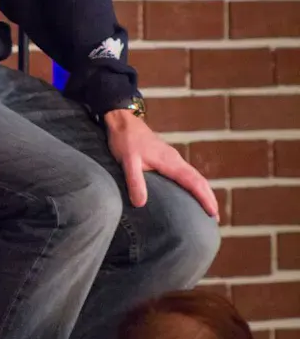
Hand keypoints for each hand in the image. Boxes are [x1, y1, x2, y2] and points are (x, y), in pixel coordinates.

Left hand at [104, 109, 219, 218]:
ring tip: (206, 209)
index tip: (214, 213)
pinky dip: (193, 184)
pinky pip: (185, 173)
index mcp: (170, 161)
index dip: (204, 198)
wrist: (122, 121)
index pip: (194, 182)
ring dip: (202, 191)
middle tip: (216, 218)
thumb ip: (135, 181)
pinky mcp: (165, 157)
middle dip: (209, 197)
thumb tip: (140, 204)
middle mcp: (175, 159)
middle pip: (199, 180)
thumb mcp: (127, 161)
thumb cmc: (125, 140)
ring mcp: (171, 157)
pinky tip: (188, 192)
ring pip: (193, 176)